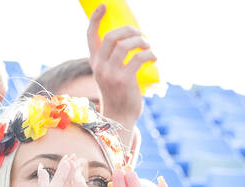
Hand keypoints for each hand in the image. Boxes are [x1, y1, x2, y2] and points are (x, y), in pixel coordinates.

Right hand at [87, 4, 151, 127]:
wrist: (120, 117)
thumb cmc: (119, 93)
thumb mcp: (111, 74)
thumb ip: (114, 58)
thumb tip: (133, 38)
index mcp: (94, 63)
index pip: (90, 36)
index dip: (95, 19)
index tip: (104, 6)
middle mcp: (99, 67)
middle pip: (110, 37)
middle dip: (129, 30)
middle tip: (139, 33)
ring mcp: (110, 74)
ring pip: (125, 46)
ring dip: (141, 41)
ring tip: (148, 46)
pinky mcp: (124, 80)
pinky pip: (139, 58)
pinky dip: (150, 54)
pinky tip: (154, 58)